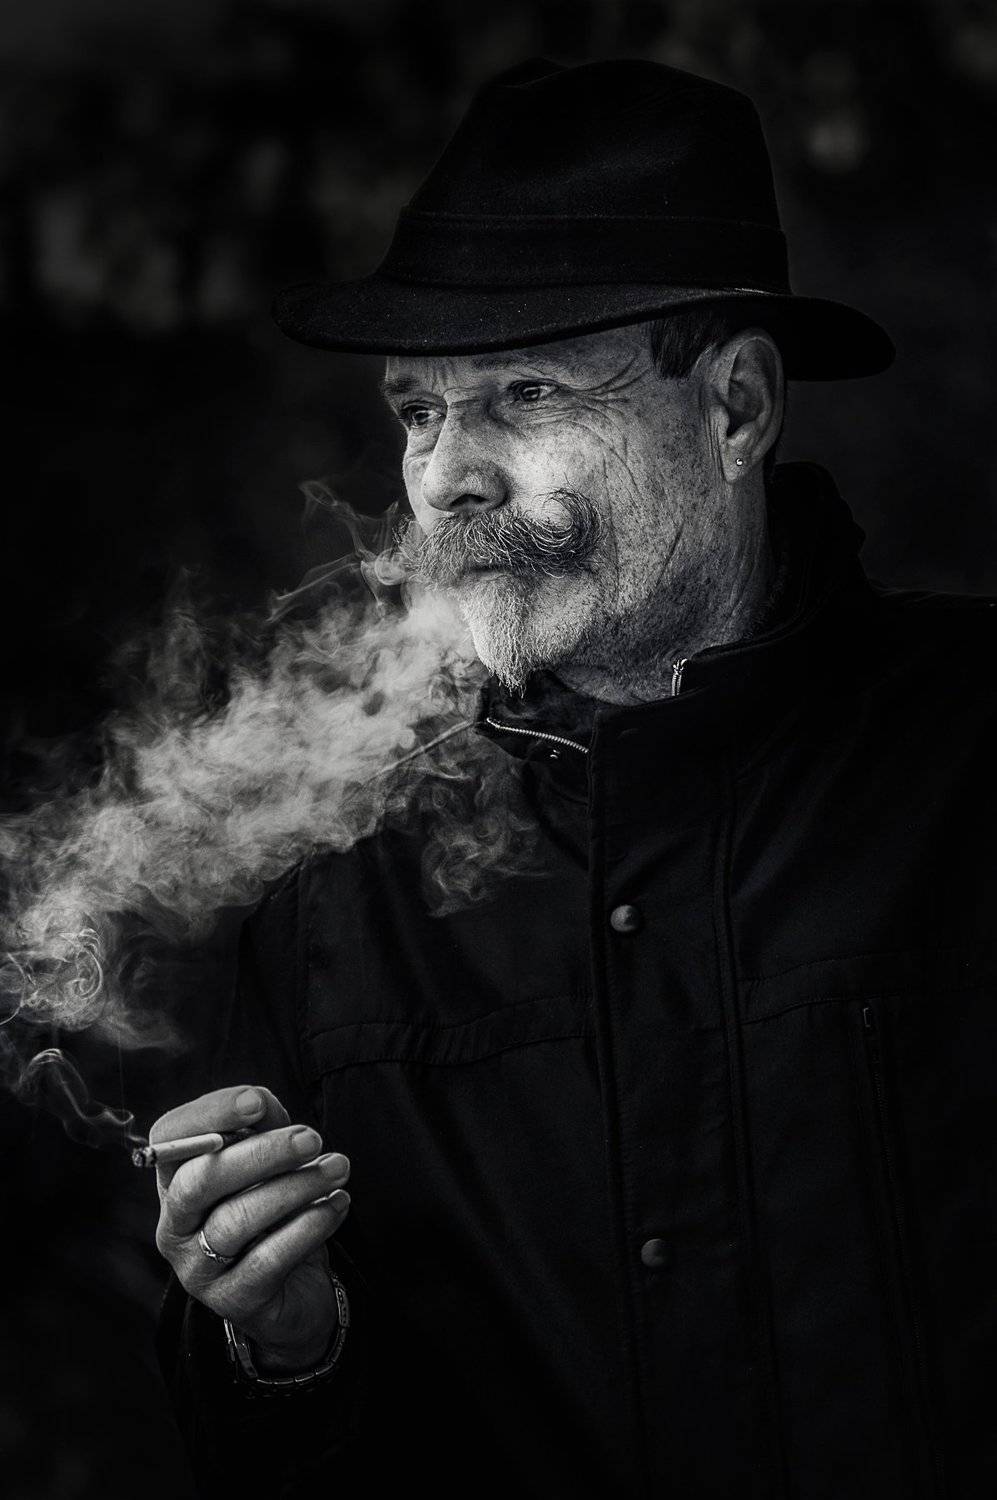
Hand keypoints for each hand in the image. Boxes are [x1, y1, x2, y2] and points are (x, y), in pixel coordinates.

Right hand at [151, 1085, 350, 1371]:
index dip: (209, 1114)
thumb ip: (260, 1127)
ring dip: (295, 1187)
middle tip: (311, 1139)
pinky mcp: (232, 1300)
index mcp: (175, 1180)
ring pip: (236, 1220)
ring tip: (337, 1169)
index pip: (170, 1137)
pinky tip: (336, 1204)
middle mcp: (174, 1225)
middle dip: (260, 1153)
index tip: (257, 1102)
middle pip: (199, 1182)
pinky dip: (308, 1226)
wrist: (294, 1289)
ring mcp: (197, 1268)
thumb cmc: (275, 1210)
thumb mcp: (267, 1161)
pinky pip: (267, 1259)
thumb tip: (258, 1103)